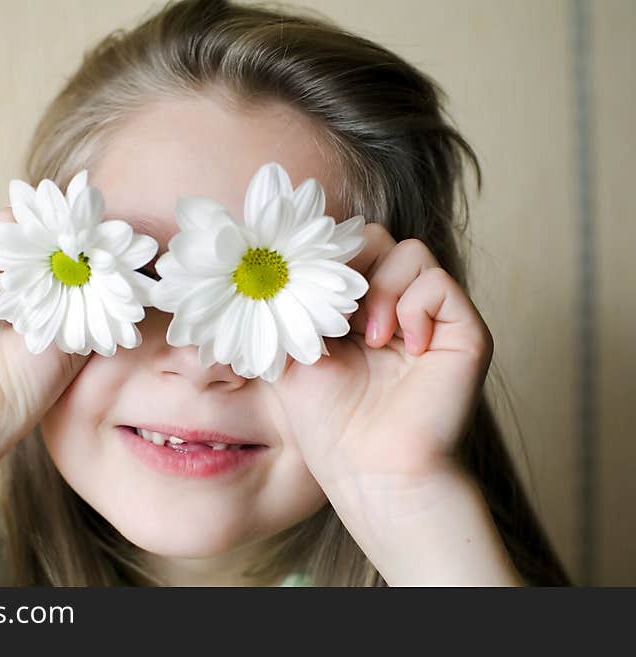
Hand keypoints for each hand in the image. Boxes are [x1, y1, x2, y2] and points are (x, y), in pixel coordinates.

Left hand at [267, 223, 492, 491]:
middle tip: (335, 315)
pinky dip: (413, 307)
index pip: (345, 249)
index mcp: (356, 308)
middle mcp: (397, 306)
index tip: (304, 288)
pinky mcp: (464, 332)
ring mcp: (432, 317)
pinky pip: (439, 283)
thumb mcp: (289, 351)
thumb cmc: (328, 422)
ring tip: (368, 338)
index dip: (324, 259)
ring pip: (411, 252)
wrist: (370, 470)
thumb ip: (285, 304)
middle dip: (348, 269)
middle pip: (376, 239)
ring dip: (380, 289)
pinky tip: (401, 346)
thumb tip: (270, 261)